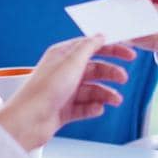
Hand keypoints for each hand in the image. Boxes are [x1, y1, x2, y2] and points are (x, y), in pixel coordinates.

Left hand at [0, 36, 134, 151]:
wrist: (28, 122)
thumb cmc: (45, 90)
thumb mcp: (72, 62)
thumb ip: (89, 47)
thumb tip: (100, 36)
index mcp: (63, 56)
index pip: (92, 48)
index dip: (112, 50)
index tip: (129, 55)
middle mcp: (64, 72)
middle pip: (94, 69)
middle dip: (110, 74)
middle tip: (123, 79)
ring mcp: (64, 92)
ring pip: (92, 90)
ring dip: (106, 94)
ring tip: (115, 100)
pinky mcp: (64, 110)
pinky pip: (85, 107)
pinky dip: (93, 108)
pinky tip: (97, 109)